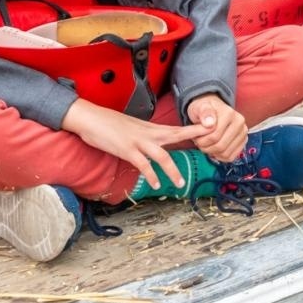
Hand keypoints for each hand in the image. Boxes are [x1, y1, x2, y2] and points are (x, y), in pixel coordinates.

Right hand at [60, 98, 205, 189]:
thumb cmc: (110, 124)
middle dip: (195, 135)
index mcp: (151, 128)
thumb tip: (155, 143)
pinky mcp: (126, 150)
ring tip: (181, 184)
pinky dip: (150, 175)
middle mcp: (148, 133)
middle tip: (213, 140)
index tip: (211, 128)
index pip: (177, 128)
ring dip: (173, 170)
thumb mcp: (132, 128)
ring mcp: (138, 141)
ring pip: (162, 155)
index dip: (194, 128)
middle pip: (177, 134)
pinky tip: (156, 184)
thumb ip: (146, 136)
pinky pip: (142, 164)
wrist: (90, 118)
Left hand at [184, 93, 246, 163]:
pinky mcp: (243, 141)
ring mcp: (243, 132)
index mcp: (229, 113)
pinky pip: (231, 156)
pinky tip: (214, 149)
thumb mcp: (199, 107)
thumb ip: (204, 113)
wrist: (212, 109)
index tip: (195, 136)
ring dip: (212, 152)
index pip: (214, 136)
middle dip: (206, 147)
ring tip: (206, 144)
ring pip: (225, 153)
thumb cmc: (204, 110)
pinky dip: (220, 156)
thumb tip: (209, 123)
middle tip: (199, 142)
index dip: (201, 140)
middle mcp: (239, 122)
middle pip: (220, 146)